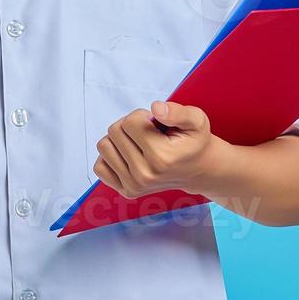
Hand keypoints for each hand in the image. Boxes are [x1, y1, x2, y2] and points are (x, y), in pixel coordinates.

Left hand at [92, 100, 226, 198]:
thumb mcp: (196, 120)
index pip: (129, 122)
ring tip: (139, 143)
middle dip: (130, 125)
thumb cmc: (193, 142)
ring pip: (104, 146)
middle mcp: (145, 175)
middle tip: (149, 133)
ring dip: (119, 139)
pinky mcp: (127, 191)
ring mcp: (134, 185)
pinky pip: (100, 166)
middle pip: (114, 132)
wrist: (198, 169)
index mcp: (162, 158)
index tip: (155, 123)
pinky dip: (111, 156)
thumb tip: (155, 108)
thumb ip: (178, 112)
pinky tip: (129, 154)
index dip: (141, 115)